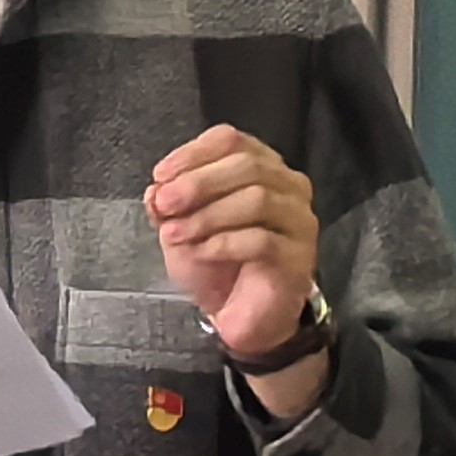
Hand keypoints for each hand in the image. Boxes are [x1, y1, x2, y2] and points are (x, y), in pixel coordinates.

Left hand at [147, 124, 324, 386]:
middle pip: (248, 165)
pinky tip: (201, 252)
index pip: (231, 140)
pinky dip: (224, 243)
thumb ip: (169, 203)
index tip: (160, 176)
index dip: (193, 154)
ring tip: (174, 234)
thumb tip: (156, 188)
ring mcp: (299, 221)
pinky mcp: (299, 258)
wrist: (241, 315)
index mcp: (262, 166)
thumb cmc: (216, 263)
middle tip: (164, 204)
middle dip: (198, 183)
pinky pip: (262, 240)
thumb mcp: (180, 226)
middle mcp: (289, 186)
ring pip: (258, 199)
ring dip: (208, 215)